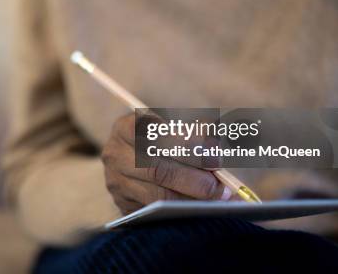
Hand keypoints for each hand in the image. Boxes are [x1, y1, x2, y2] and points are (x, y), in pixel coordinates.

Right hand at [102, 113, 231, 214]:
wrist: (133, 157)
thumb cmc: (160, 138)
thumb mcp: (174, 126)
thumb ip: (195, 132)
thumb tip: (216, 149)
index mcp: (126, 127)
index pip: (156, 134)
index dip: (187, 145)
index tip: (214, 154)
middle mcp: (116, 155)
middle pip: (157, 169)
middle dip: (194, 179)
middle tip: (221, 185)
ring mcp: (117, 183)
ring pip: (158, 195)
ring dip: (192, 198)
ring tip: (219, 198)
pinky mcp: (124, 205)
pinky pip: (158, 212)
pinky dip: (184, 211)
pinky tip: (206, 208)